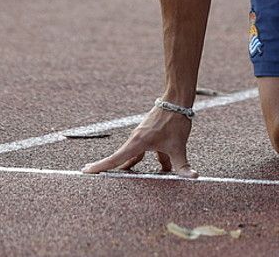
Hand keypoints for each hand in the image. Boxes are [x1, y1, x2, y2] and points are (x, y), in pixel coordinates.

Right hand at [81, 104, 195, 177]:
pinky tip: (162, 168)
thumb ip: (182, 165)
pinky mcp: (148, 135)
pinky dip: (149, 160)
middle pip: (120, 158)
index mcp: (138, 143)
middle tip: (90, 173)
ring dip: (131, 167)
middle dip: (109, 168)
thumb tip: (193, 177)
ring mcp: (141, 137)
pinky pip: (144, 151)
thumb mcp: (178, 146)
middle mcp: (136, 140)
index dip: (100, 167)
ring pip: (133, 156)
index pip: (116, 159)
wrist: (177, 100)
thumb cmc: (175, 121)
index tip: (85, 171)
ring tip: (125, 178)